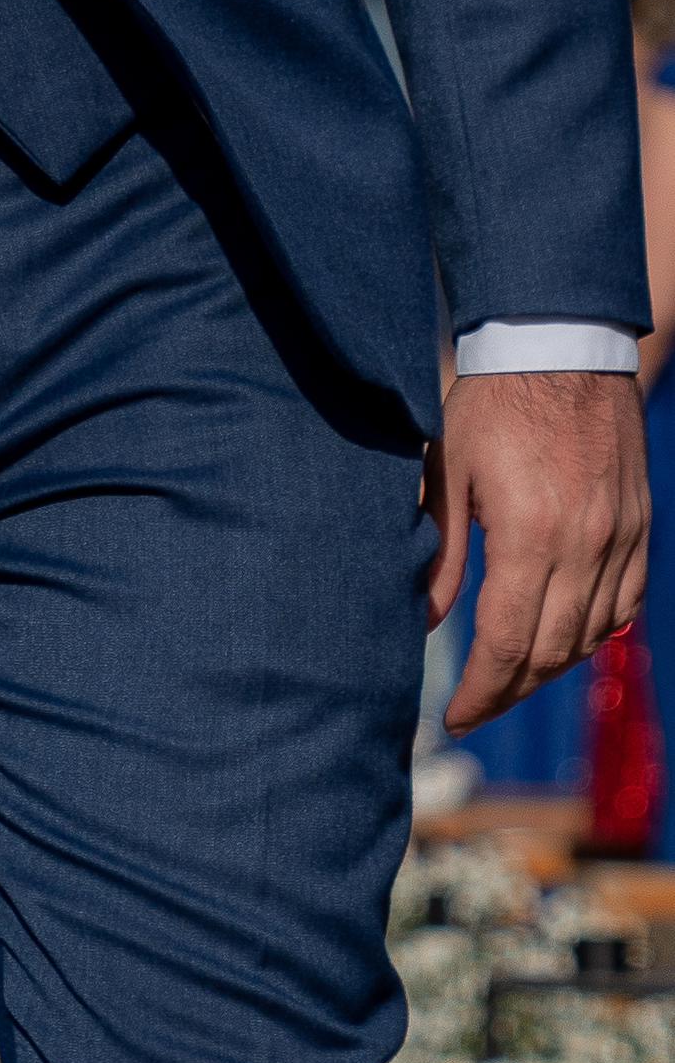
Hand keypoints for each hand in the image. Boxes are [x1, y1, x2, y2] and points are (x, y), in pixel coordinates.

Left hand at [428, 368, 647, 732]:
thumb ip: (438, 551)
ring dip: (551, 667)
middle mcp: (585, 546)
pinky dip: (595, 633)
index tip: (452, 716)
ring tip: (509, 679)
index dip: (480, 690)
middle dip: (510, 691)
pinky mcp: (639, 527)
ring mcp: (621, 539)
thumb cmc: (491, 402)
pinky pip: (626, 603)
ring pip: (592, 635)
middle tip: (475, 708)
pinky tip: (564, 640)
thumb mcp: (448, 471)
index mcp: (532, 535)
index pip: (507, 642)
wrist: (560, 346)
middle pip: (552, 652)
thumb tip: (422, 622)